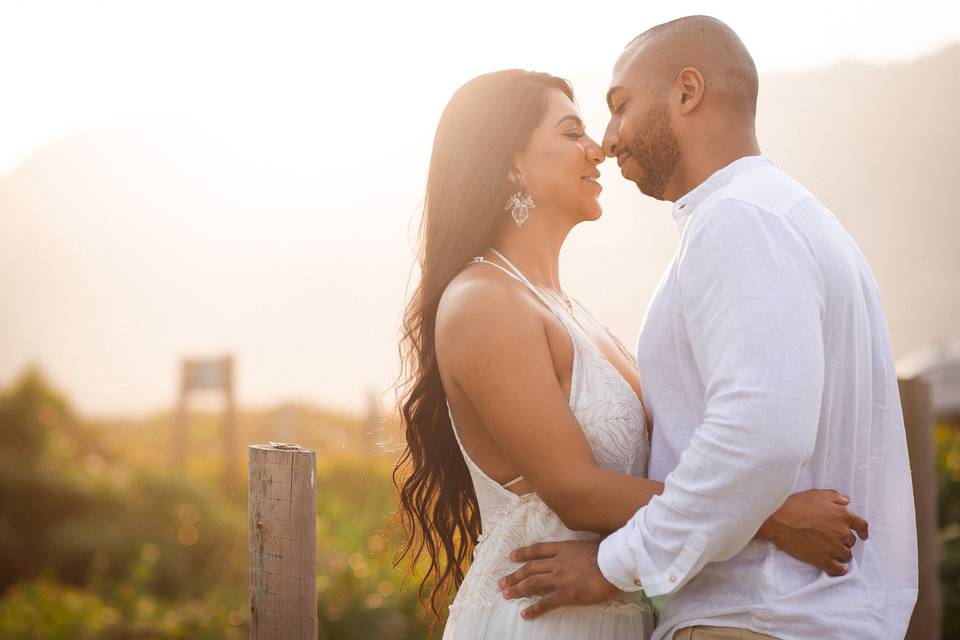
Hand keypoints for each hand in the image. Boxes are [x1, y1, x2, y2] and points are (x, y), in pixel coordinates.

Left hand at [497, 539, 620, 618]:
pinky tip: (525, 614)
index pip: (537, 550)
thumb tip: (583, 549)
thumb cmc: (608, 552)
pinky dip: (534, 609)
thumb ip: (580, 548)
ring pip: (532, 583)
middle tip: (502, 582)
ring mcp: (559, 578)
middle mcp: (557, 562)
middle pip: (530, 568)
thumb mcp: (590, 543)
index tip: (512, 556)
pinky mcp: (566, 594)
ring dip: (517, 589)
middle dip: (514, 575)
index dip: (523, 553)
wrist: (614, 563)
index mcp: (563, 548)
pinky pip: (546, 603)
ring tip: (506, 595)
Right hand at [758, 489, 867, 575]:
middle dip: (844, 540)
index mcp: (843, 516)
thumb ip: (835, 497)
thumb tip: (847, 502)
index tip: (862, 535)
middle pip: (851, 541)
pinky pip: (839, 569)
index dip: (863, 531)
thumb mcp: (816, 494)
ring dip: (841, 553)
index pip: (862, 526)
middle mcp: (842, 532)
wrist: (777, 520)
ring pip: (846, 555)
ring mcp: (834, 548)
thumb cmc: (795, 505)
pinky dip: (839, 568)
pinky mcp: (824, 560)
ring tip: (830, 550)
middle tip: (831, 538)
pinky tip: (836, 566)